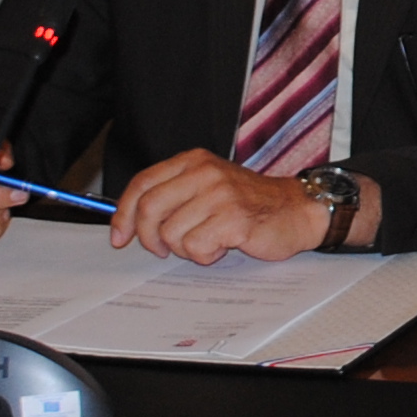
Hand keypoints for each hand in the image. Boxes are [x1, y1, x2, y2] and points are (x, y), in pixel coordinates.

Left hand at [114, 149, 332, 263]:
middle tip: (162, 250)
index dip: (124, 213)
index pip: (142, 184)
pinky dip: (205, 255)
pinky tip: (223, 245)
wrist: (296, 210)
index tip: (120, 236)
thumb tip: (128, 222)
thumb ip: (172, 196)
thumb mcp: (207, 186)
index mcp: (193, 161)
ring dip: (185, 249)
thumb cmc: (248, 204)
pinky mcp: (233, 219)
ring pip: (171, 234)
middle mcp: (204, 173)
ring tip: (208, 241)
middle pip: (150, 209)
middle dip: (148, 238)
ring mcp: (220, 195)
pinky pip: (196, 247)